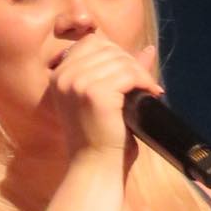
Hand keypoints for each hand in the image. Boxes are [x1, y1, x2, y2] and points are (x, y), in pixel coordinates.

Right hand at [46, 35, 163, 158]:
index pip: (92, 43)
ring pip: (120, 60)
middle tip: (145, 84)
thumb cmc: (101, 138)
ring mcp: (77, 83)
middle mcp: (64, 77)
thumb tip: (148, 49)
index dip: (116, 53)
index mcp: (59, 76)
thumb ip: (122, 72)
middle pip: (107, 48)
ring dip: (140, 74)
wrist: (96, 168)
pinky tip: (151, 94)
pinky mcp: (95, 93)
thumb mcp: (107, 99)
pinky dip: (145, 82)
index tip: (131, 74)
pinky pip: (128, 74)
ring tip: (150, 90)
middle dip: (131, 63)